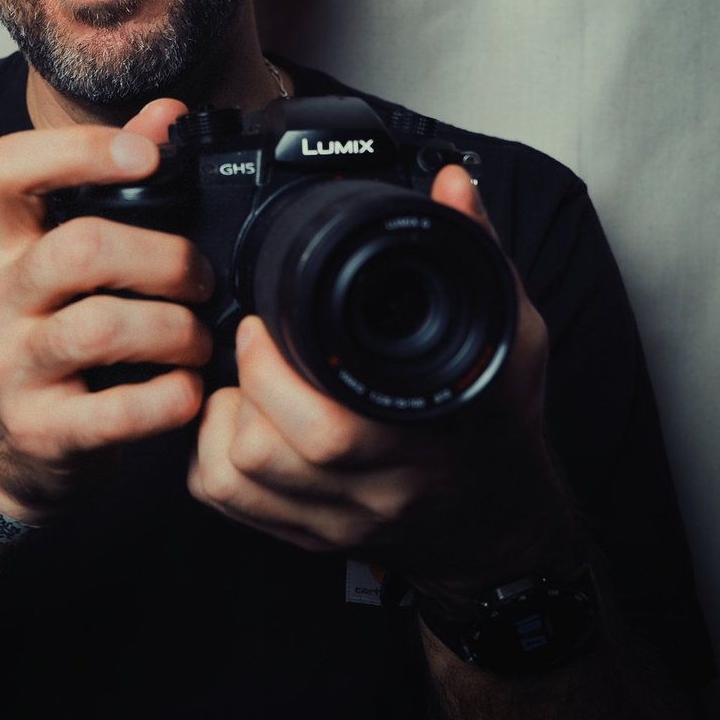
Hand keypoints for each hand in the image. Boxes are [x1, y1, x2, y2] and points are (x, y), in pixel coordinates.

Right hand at [0, 98, 212, 523]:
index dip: (79, 149)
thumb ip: (120, 181)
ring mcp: (11, 366)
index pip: (6, 168)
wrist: (18, 449)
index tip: (149, 157)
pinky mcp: (41, 430)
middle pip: (77, 248)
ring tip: (199, 339)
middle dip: (163, 258)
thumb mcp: (75, 256)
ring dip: (174, 330)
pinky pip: (114, 412)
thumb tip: (166, 113)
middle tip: (202, 279)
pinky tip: (187, 391)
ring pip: (98, 328)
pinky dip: (168, 398)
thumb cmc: (62, 335)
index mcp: (6, 243)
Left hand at [188, 167, 573, 591]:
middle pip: (268, 456)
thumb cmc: (500, 421)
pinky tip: (235, 420)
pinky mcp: (309, 536)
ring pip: (239, 483)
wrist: (501, 519)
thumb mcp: (507, 329)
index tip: (263, 324)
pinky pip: (231, 505)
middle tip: (250, 339)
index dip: (275, 377)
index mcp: (422, 436)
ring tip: (244, 380)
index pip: (332, 432)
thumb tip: (450, 183)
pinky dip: (212, 458)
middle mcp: (375, 488)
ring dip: (223, 422)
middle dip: (242, 385)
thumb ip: (477, 251)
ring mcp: (337, 519)